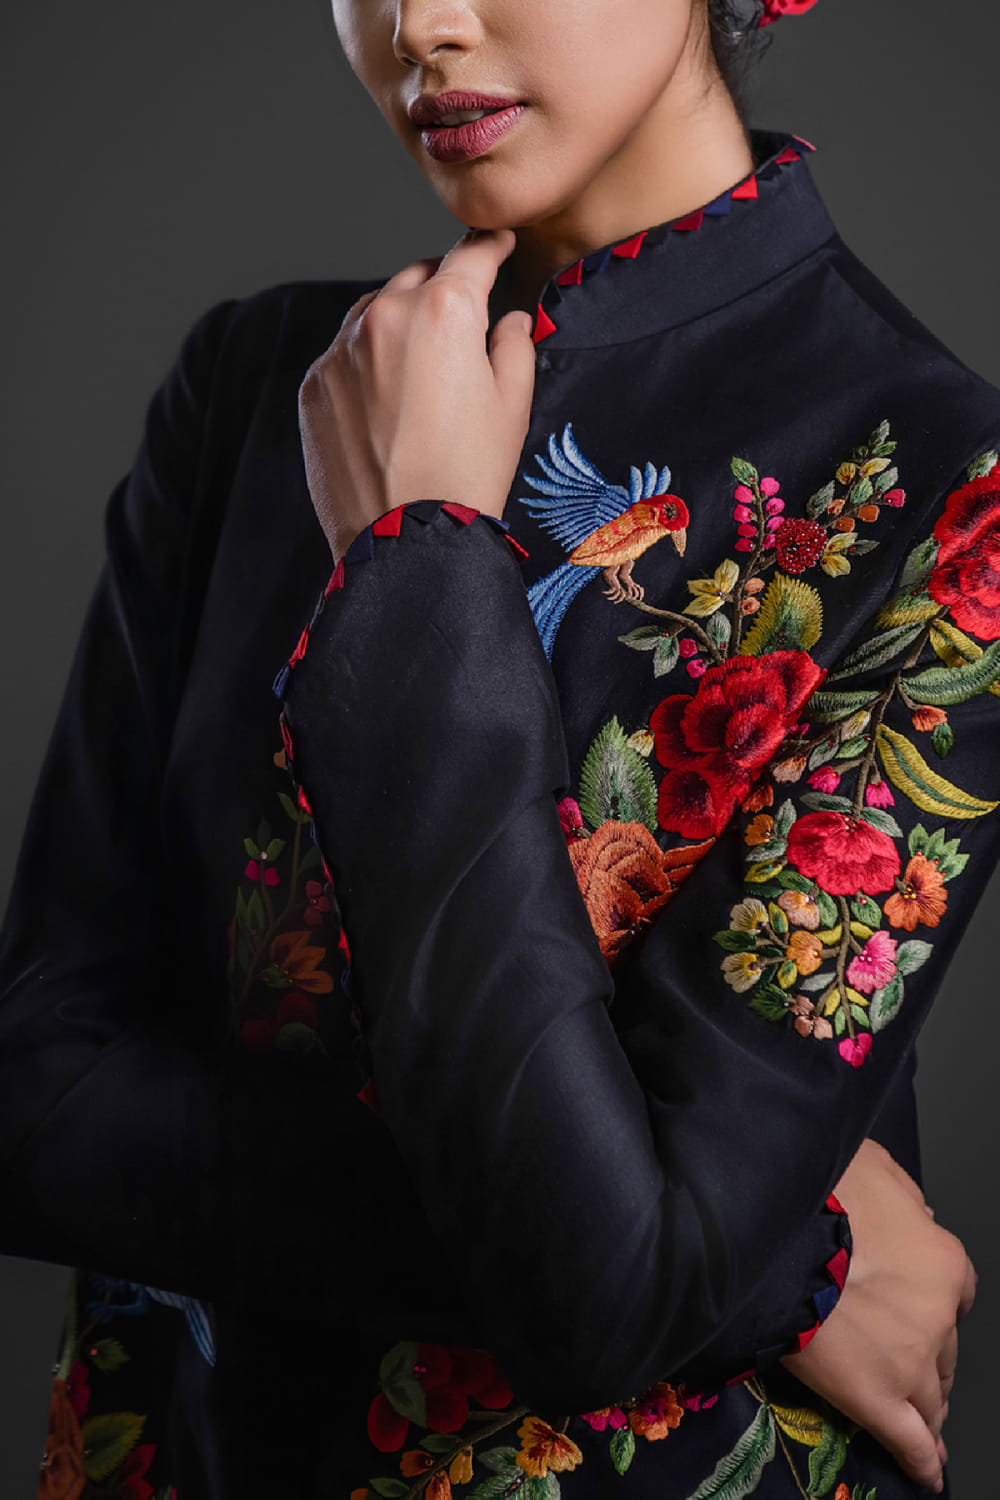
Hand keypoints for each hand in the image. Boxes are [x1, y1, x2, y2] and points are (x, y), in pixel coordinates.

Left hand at [297, 226, 535, 563]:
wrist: (405, 541)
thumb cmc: (467, 476)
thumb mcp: (512, 406)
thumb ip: (514, 345)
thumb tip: (509, 321)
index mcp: (443, 311)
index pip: (470, 256)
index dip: (490, 248)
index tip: (497, 246)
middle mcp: (384, 316)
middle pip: (418, 278)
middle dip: (441, 290)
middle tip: (462, 319)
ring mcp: (341, 351)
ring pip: (374, 312)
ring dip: (398, 323)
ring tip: (421, 366)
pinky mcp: (315, 386)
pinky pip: (344, 355)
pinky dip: (366, 363)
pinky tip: (388, 402)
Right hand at [779, 1139, 975, 1493]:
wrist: (774, 1228)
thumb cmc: (817, 1188)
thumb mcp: (871, 1163)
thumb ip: (901, 1191)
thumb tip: (915, 1210)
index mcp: (941, 1259)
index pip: (956, 1292)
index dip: (933, 1300)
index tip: (915, 1304)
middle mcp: (936, 1314)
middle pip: (946, 1349)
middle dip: (929, 1354)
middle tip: (903, 1355)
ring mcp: (909, 1360)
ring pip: (933, 1396)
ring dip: (927, 1405)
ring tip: (920, 1419)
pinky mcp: (875, 1397)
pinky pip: (909, 1440)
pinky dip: (920, 1460)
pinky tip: (925, 1471)